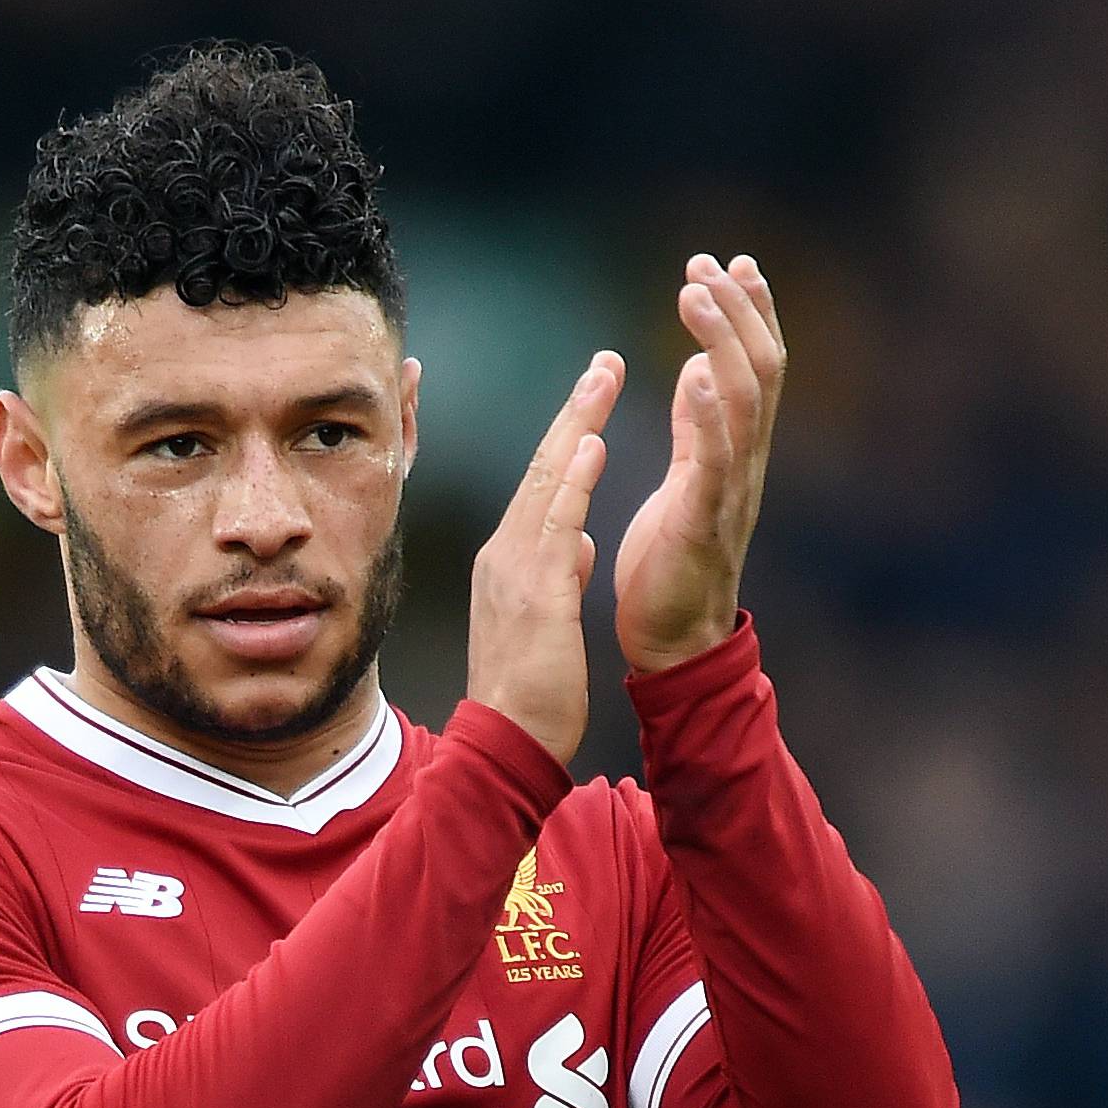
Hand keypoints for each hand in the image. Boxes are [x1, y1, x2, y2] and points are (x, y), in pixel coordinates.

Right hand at [467, 351, 624, 763]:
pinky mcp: (535, 590)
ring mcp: (514, 570)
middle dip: (573, 412)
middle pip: (540, 469)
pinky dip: (574, 478)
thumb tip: (581, 547)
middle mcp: (504, 556)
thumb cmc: (528, 696)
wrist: (505, 744)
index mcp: (507, 564)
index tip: (593, 401)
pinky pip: (557, 522)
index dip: (567, 440)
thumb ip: (561, 578)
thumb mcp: (546, 624)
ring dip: (576, 425)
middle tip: (603, 364)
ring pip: (546, 482)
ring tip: (603, 378)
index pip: (540, 489)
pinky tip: (593, 440)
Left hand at [615, 254, 784, 674]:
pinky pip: (715, 463)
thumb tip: (702, 366)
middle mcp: (744, 466)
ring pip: (743, 403)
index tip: (731, 262)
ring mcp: (730, 494)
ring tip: (696, 293)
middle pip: (760, 369)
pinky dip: (708, 415)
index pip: (754, 367)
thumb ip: (697, 427)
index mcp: (734, 454)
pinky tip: (695, 374)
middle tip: (708, 262)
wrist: (672, 645)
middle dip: (738, 310)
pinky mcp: (703, 525)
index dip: (748, 312)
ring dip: (722, 342)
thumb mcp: (684, 481)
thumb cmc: (670, 567)